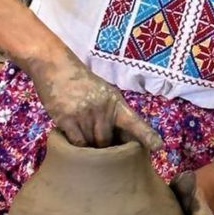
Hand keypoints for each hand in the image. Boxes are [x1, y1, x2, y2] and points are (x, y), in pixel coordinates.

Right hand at [21, 47, 161, 149]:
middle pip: (108, 142)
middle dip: (105, 147)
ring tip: (82, 133)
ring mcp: (84, 114)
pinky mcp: (66, 119)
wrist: (55, 66)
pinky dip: (75, 145)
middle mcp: (102, 108)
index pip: (134, 121)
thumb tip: (121, 141)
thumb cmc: (82, 83)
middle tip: (98, 144)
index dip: (146, 135)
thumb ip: (112, 114)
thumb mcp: (104, 93)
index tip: (158, 147)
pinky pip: (76, 143)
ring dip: (88, 146)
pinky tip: (72, 137)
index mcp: (116, 102)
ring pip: (91, 145)